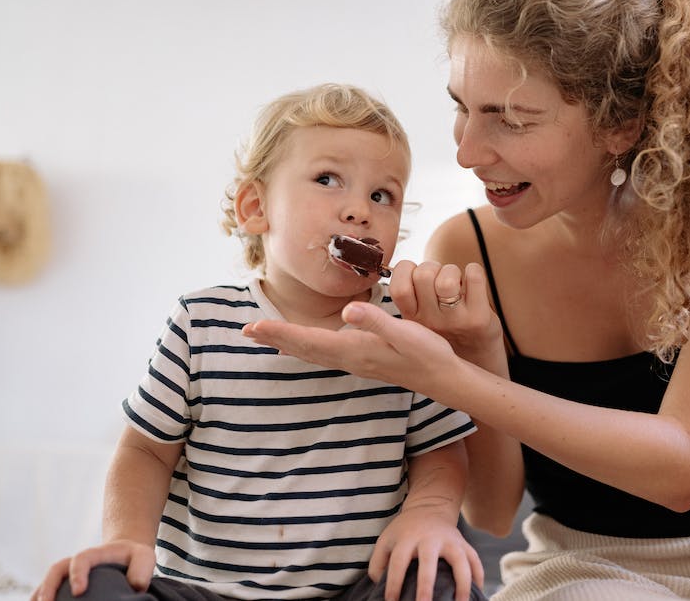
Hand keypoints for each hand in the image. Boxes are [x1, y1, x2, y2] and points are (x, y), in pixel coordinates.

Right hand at [31, 540, 154, 600]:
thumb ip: (141, 570)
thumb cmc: (134, 557)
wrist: (125, 553)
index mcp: (96, 553)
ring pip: (47, 580)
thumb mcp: (144, 557)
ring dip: (40, 594)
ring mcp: (68, 572)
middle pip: (56, 569)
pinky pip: (47, 590)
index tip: (79, 591)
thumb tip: (135, 587)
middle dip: (49, 586)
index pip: (82, 558)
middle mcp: (77, 561)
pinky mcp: (65, 583)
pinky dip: (40, 598)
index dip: (78, 573)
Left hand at [242, 303, 457, 395]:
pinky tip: (304, 346)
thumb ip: (376, 321)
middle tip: (245, 330)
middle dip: (275, 338)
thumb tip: (347, 310)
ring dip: (288, 343)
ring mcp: (356, 360)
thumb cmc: (428, 353)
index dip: (279, 333)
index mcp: (355, 349)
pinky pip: (324, 353)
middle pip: (304, 348)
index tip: (251, 327)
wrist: (444, 378)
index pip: (308, 340)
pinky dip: (306, 347)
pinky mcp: (364, 359)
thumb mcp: (405, 333)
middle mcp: (350, 357)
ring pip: (312, 352)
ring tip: (266, 337)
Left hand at [369, 505, 483, 600]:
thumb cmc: (405, 532)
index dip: (393, 583)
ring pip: (460, 561)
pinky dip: (478, 577)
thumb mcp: (386, 540)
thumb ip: (378, 563)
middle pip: (428, 561)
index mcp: (408, 538)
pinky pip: (475, 561)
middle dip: (426, 585)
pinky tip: (477, 594)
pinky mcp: (464, 544)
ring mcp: (451, 540)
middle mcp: (430, 538)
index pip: (398, 561)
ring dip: (462, 583)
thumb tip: (378, 588)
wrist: (429, 508)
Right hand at [388, 261, 503, 363]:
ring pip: (447, 279)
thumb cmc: (445, 331)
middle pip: (423, 275)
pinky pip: (474, 277)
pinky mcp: (479, 318)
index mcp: (412, 319)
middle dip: (432, 266)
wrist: (476, 360)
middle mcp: (431, 321)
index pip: (399, 288)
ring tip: (456, 282)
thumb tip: (404, 266)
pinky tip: (472, 283)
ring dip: (452, 271)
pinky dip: (474, 271)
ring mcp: (455, 321)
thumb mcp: (419, 322)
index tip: (416, 274)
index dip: (406, 271)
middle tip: (439, 277)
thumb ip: (411, 296)